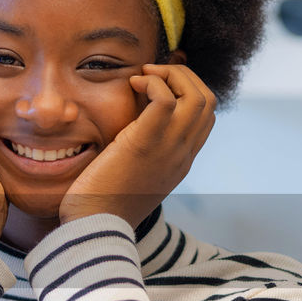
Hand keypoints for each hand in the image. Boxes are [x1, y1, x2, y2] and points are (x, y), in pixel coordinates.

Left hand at [58, 63, 215, 228]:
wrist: (94, 226)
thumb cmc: (102, 203)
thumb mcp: (134, 174)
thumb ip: (144, 153)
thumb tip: (132, 126)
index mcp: (181, 161)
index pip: (205, 117)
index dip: (187, 92)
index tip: (158, 86)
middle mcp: (182, 154)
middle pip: (208, 100)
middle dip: (183, 76)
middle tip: (152, 73)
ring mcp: (169, 149)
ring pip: (195, 95)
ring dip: (171, 74)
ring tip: (143, 75)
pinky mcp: (144, 142)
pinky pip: (165, 98)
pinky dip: (153, 82)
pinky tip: (132, 84)